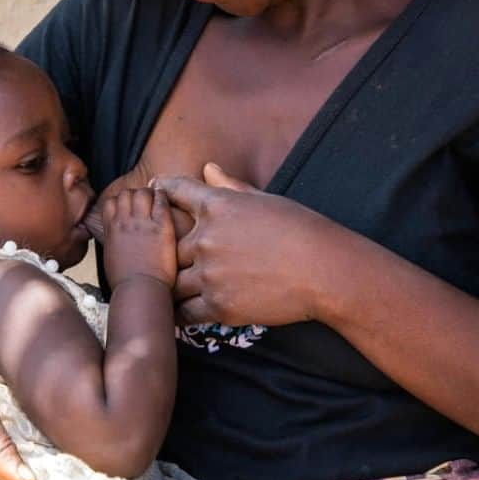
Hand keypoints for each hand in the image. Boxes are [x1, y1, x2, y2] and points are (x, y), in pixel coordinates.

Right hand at [102, 186, 176, 288]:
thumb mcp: (110, 256)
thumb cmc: (125, 281)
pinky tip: (167, 202)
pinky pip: (161, 202)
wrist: (139, 290)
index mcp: (112, 229)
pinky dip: (163, 197)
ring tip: (156, 201)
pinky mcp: (161, 227)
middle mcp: (125, 222)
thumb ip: (113, 240)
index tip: (129, 206)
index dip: (121, 201)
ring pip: (143, 192)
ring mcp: (143, 223)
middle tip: (146, 202)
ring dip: (150, 193)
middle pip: (127, 193)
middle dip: (136, 194)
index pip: (111, 201)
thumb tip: (116, 235)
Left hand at [156, 163, 337, 326]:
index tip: (154, 193)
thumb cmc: (300, 228)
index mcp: (217, 205)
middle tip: (163, 256)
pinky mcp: (220, 306)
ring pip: (173, 282)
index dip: (163, 191)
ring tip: (172, 289)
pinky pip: (186, 312)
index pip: (175, 191)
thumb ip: (229, 186)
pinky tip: (188, 309)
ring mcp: (210, 274)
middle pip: (169, 245)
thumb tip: (208, 167)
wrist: (324, 269)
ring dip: (174, 284)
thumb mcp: (264, 199)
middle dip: (170, 250)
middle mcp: (206, 238)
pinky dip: (184, 311)